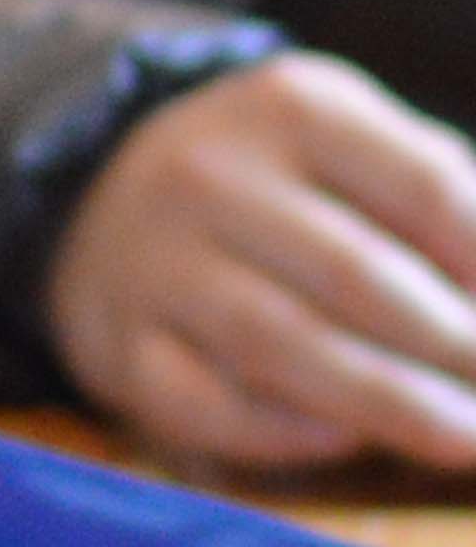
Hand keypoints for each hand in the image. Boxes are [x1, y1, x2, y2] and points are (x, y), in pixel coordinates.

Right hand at [44, 52, 475, 470]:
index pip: (426, 189)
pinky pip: (204, 404)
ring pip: (281, 344)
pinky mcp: (115, 344)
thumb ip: (448, 204)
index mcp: (293, 107)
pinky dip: (283, 433)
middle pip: (358, 275)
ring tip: (463, 438)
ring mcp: (150, 262)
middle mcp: (207, 174)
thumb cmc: (281, 185)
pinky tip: (345, 436)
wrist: (107, 200)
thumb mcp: (360, 146)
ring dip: (390, 404)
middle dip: (455, 347)